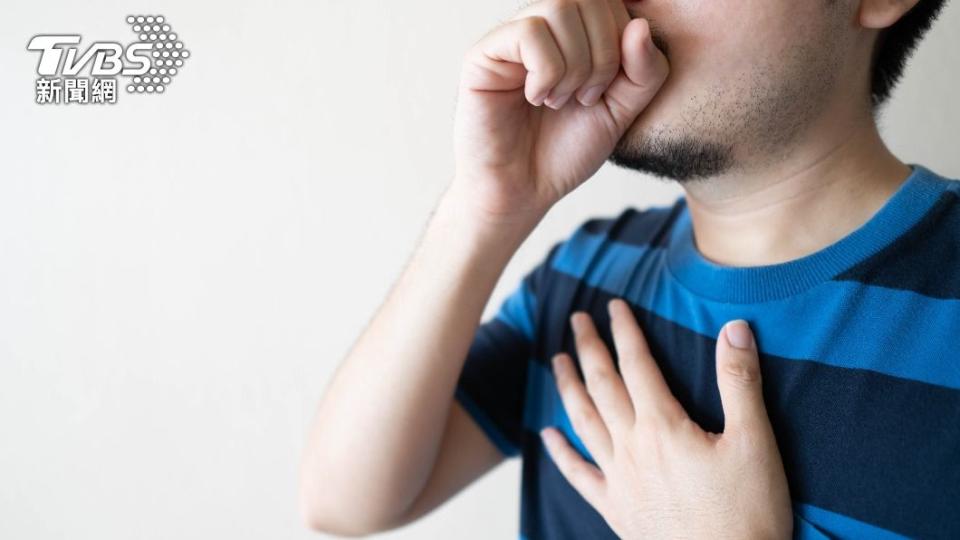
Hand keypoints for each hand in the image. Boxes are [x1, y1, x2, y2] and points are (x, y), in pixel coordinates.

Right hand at [450, 0, 668, 225]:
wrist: (523, 191)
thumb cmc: (564, 152)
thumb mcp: (623, 111)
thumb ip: (644, 71)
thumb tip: (639, 25)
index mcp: (574, 34)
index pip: (612, 3)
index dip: (625, 42)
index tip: (608, 89)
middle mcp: (542, 26)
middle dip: (604, 53)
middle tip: (586, 98)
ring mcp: (510, 37)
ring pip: (559, 7)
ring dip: (574, 63)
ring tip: (560, 99)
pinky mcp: (483, 54)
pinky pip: (529, 32)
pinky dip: (546, 71)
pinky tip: (537, 97)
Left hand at [541, 298, 791, 538]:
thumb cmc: (748, 512)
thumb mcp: (755, 443)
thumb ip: (740, 383)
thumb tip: (734, 328)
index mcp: (663, 426)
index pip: (637, 364)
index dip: (624, 331)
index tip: (613, 305)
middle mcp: (632, 448)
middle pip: (602, 386)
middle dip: (588, 348)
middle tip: (576, 320)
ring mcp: (619, 479)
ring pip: (583, 422)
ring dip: (568, 387)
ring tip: (555, 361)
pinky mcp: (616, 509)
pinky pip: (579, 475)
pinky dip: (561, 453)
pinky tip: (547, 436)